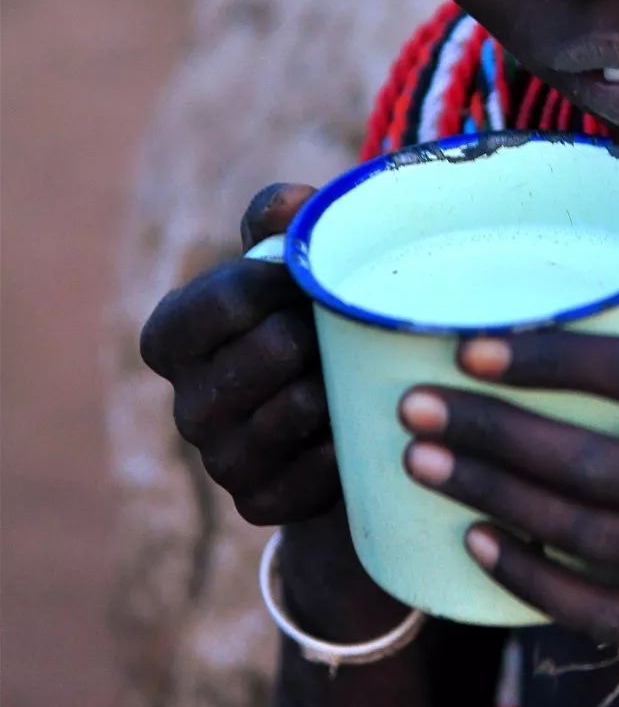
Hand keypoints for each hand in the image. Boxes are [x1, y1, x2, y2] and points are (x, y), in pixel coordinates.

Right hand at [140, 182, 339, 525]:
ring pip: (291, 410)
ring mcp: (219, 460)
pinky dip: (343, 445)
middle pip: (262, 355)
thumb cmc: (303, 321)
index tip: (313, 275)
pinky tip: (358, 426)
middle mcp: (185, 404)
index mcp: (173, 338)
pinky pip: (311, 470)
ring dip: (334, 385)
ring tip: (356, 368)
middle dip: (313, 334)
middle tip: (346, 325)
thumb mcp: (287, 266)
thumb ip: (279, 223)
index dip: (270, 284)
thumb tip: (296, 203)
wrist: (334, 419)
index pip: (212, 305)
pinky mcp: (257, 503)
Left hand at [398, 225, 618, 692]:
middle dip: (492, 435)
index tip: (470, 345)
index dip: (552, 358)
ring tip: (420, 464)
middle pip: (598, 462)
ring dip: (494, 498)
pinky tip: (478, 544)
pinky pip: (603, 612)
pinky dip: (535, 582)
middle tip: (413, 407)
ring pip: (588, 535)